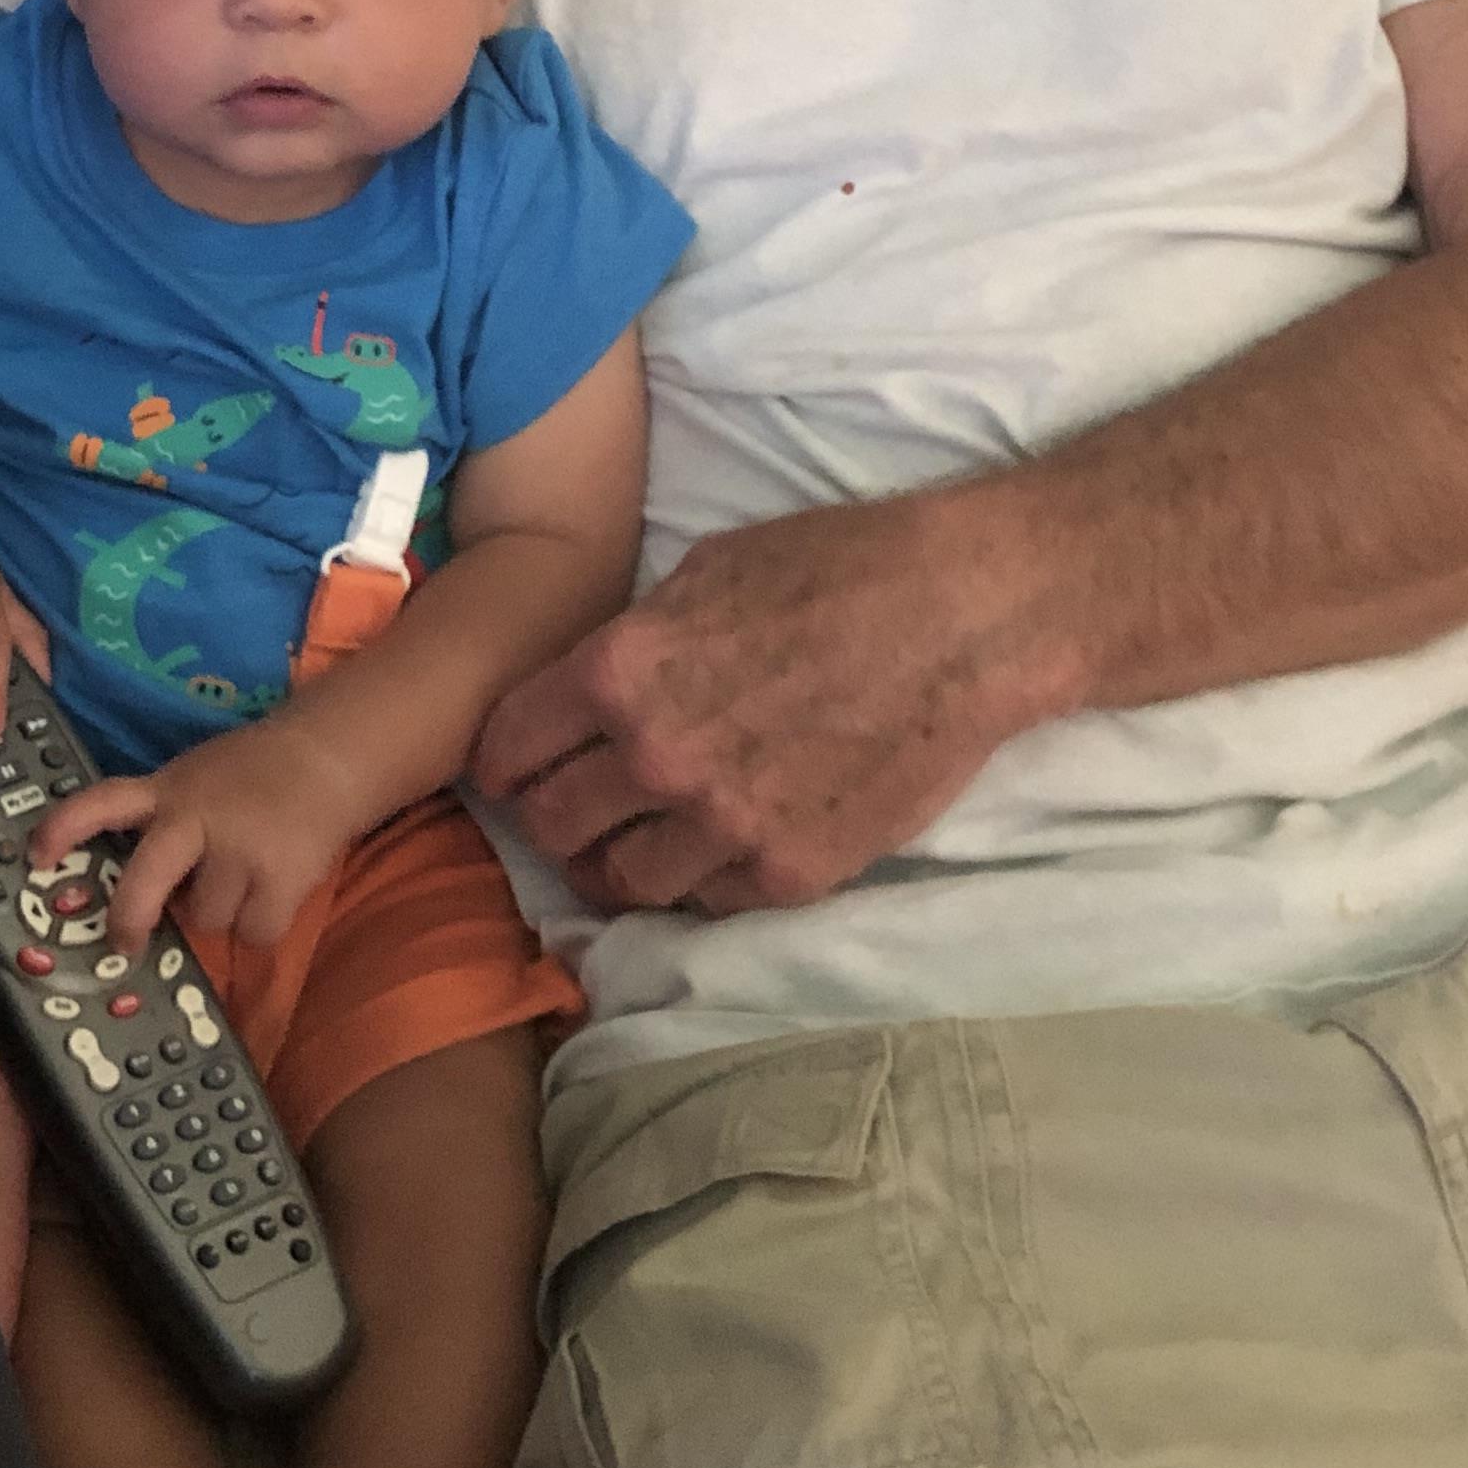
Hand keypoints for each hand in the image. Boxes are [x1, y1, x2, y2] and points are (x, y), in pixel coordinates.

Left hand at [32, 713, 367, 957]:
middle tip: (124, 945)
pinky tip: (274, 889)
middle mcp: (196, 817)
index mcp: (168, 790)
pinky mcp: (280, 877)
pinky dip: (260, 923)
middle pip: (144, 883)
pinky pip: (251, 932)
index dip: (63, 829)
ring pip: (204, 918)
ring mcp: (238, 848)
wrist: (328, 757)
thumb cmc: (254, 777)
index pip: (102, 803)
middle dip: (129, 921)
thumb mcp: (196, 781)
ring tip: (244, 877)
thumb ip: (164, 822)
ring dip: (219, 911)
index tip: (35, 857)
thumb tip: (137, 897)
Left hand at [472, 489, 1020, 916]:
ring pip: (620, 882)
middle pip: (551, 826)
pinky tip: (718, 841)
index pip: (507, 748)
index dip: (503, 759)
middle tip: (574, 804)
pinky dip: (700, 878)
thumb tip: (591, 689)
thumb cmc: (839, 567)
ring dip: (618, 861)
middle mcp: (654, 758)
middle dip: (551, 814)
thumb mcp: (706, 571)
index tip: (515, 766)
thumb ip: (634, 642)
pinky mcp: (789, 872)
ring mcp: (722, 824)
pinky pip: (707, 900)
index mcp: (620, 671)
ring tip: (638, 838)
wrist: (964, 616)